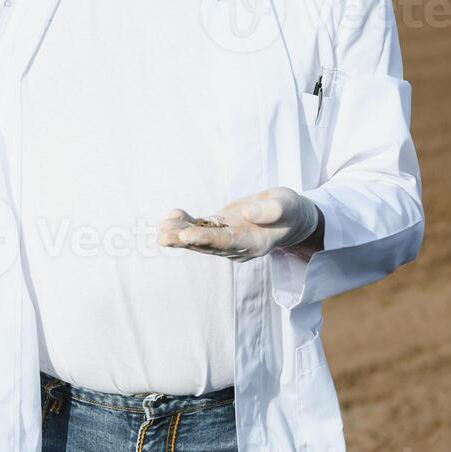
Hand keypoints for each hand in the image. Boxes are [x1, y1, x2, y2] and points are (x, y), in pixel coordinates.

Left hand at [158, 187, 320, 261]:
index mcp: (253, 243)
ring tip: (160, 227)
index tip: (185, 235)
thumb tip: (246, 212)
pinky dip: (185, 222)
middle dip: (183, 240)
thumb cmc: (290, 210)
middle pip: (207, 245)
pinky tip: (172, 215)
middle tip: (162, 236)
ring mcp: (227, 239)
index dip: (204, 239)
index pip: (225, 243)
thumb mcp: (287, 205)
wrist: (289, 216)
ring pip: (199, 238)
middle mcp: (237, 246)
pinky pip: (201, 228)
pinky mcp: (221, 228)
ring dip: (179, 233)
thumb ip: (269, 210)